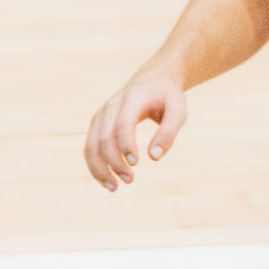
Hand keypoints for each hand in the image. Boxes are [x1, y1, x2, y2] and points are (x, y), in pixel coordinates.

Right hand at [85, 69, 187, 191]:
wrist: (151, 80)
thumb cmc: (167, 98)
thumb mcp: (178, 111)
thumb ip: (169, 133)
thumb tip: (154, 157)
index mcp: (132, 99)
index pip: (122, 124)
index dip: (126, 144)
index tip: (136, 163)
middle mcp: (111, 106)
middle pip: (104, 137)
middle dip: (114, 162)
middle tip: (130, 180)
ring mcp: (101, 115)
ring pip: (91, 145)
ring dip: (99, 168)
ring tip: (113, 188)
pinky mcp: (97, 125)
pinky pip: (90, 147)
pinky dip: (95, 165)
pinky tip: (107, 180)